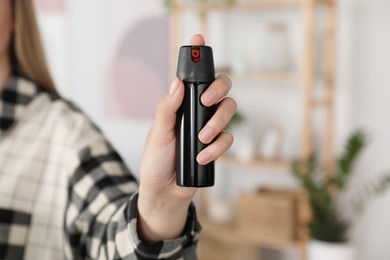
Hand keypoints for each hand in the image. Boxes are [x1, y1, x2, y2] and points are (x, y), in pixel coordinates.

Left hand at [137, 34, 236, 241]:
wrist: (164, 193)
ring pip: (229, 112)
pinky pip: (228, 139)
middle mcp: (197, 113)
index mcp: (180, 106)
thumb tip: (177, 84)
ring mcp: (209, 129)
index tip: (198, 38)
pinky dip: (216, 147)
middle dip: (218, 90)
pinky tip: (202, 156)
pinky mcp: (217, 146)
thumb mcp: (157, 134)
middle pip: (220, 89)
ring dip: (218, 124)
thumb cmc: (156, 162)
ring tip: (201, 139)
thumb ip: (166, 109)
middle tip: (207, 101)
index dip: (197, 57)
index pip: (191, 79)